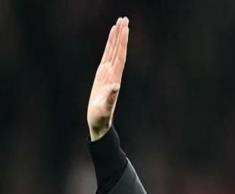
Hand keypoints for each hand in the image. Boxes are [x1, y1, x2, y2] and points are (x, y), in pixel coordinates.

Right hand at [87, 17, 128, 140]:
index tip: (125, 28)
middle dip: (121, 35)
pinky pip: (106, 57)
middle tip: (124, 19)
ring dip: (116, 38)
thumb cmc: (101, 118)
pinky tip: (111, 39)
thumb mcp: (104, 109)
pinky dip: (109, 47)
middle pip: (118, 51)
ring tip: (119, 23)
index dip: (122, 43)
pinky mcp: (102, 77)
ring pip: (113, 52)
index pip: (120, 56)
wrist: (100, 124)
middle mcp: (113, 75)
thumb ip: (110, 98)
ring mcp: (108, 75)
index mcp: (114, 79)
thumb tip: (116, 87)